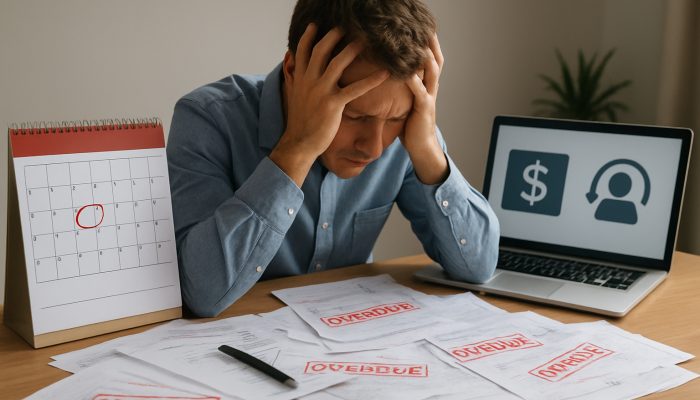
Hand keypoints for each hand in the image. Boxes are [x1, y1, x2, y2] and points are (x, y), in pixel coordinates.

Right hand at [271, 24, 388, 186]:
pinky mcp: (333, 104)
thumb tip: (300, 72)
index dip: (309, 36)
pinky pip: (355, 88)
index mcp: (300, 79)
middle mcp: (309, 81)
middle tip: (346, 27)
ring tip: (365, 41)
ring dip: (352, 50)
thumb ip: (299, 82)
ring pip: (337, 63)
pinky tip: (384, 74)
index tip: (315, 25)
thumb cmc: (301, 122)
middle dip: (333, 36)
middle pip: (321, 50)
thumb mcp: (296, 97)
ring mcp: (321, 91)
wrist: (299, 142)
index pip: (302, 50)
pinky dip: (371, 80)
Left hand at [402, 34, 448, 184]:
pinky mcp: (424, 109)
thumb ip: (402, 90)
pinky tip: (406, 71)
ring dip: (425, 56)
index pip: (431, 60)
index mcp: (427, 86)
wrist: (421, 148)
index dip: (429, 45)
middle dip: (431, 44)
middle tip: (425, 28)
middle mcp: (431, 89)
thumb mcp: (406, 104)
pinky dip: (414, 80)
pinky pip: (420, 92)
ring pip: (432, 72)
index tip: (422, 30)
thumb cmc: (411, 127)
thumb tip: (387, 78)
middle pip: (436, 60)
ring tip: (418, 42)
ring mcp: (429, 98)